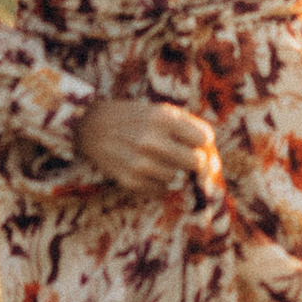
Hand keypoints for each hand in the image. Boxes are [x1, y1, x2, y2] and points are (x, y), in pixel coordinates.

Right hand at [73, 98, 222, 196]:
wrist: (90, 126)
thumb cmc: (132, 117)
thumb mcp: (159, 110)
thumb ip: (187, 126)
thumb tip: (212, 155)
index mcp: (162, 118)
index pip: (204, 138)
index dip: (204, 143)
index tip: (195, 143)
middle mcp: (152, 140)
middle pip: (196, 162)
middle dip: (193, 161)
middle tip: (182, 156)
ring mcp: (140, 162)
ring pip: (176, 177)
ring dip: (171, 171)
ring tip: (156, 159)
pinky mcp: (129, 180)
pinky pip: (160, 190)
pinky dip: (157, 183)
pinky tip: (145, 170)